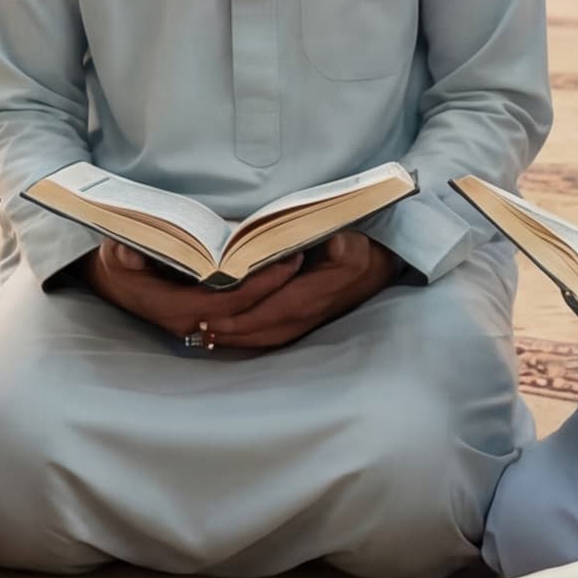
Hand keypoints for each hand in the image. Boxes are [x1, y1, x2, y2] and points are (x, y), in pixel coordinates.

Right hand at [84, 237, 299, 341]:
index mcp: (172, 307)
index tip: (283, 261)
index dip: (258, 284)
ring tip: (292, 263)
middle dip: (272, 288)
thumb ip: (123, 252)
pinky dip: (256, 298)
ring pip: (242, 316)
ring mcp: (194, 326)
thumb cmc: (115, 264)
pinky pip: (235, 314)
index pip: (227, 301)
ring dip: (268, 294)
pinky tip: (275, 278)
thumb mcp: (114, 252)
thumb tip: (128, 252)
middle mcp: (187, 323)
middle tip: (298, 257)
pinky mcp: (199, 321)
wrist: (106, 283)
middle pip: (242, 312)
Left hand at [197, 231, 398, 352]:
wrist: (378, 264)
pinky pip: (279, 336)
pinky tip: (233, 337)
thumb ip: (339, 242)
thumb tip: (332, 244)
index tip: (216, 317)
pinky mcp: (309, 322)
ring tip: (207, 336)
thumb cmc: (359, 244)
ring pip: (272, 336)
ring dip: (240, 339)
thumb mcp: (351, 238)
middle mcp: (314, 310)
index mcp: (321, 290)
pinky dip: (254, 339)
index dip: (246, 317)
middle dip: (234, 333)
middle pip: (268, 329)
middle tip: (199, 330)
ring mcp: (312, 320)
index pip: (277, 309)